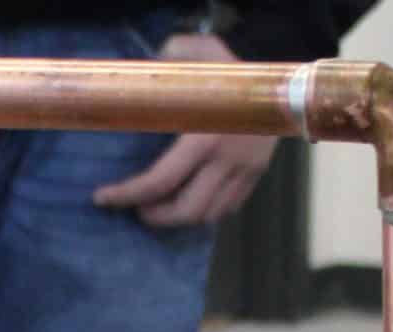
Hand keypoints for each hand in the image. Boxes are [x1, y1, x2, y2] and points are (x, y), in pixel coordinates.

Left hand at [92, 34, 275, 224]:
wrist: (289, 78)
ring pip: (208, 215)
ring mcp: (247, 169)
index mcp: (206, 135)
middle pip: (186, 210)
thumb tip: (148, 61)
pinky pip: (228, 208)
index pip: (159, 181)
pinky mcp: (258, 174)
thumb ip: (173, 53)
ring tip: (159, 207)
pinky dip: (204, 212)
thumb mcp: (203, 51)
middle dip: (155, 216)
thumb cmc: (236, 68)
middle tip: (137, 208)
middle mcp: (228, 158)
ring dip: (178, 218)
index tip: (102, 198)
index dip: (126, 195)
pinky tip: (189, 201)